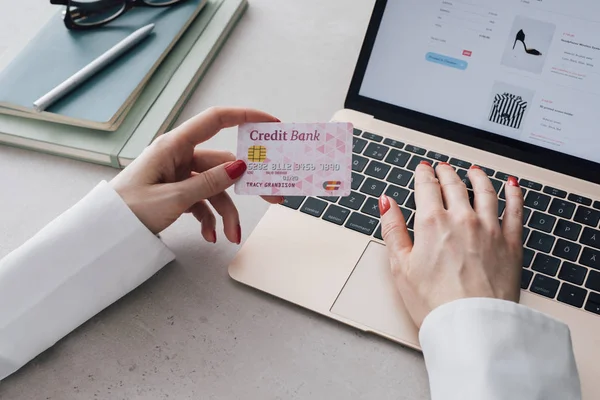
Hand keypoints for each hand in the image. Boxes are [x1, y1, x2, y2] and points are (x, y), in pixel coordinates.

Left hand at [110, 107, 282, 242]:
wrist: (105, 233)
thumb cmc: (128, 210)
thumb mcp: (173, 198)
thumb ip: (209, 183)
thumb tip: (240, 166)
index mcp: (174, 146)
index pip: (216, 120)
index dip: (246, 117)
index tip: (270, 125)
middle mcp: (179, 156)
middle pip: (223, 164)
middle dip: (246, 185)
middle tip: (272, 196)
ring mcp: (179, 175)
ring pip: (215, 188)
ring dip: (226, 212)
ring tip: (231, 235)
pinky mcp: (177, 192)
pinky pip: (202, 201)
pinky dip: (209, 218)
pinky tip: (210, 235)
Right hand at [379, 162, 523, 326]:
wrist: (471, 325)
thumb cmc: (435, 302)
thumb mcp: (400, 266)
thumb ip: (392, 229)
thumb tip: (386, 203)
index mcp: (432, 223)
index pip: (427, 187)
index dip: (423, 175)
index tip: (422, 169)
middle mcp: (462, 219)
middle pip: (454, 185)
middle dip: (446, 172)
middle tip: (442, 167)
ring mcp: (489, 228)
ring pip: (484, 190)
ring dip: (477, 176)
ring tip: (472, 170)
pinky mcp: (510, 242)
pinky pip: (515, 209)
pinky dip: (513, 193)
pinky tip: (511, 185)